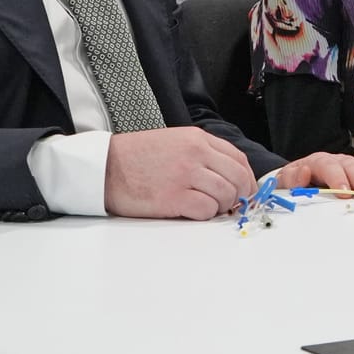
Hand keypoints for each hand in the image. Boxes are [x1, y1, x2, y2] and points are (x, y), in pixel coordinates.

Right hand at [105, 127, 256, 219]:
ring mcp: (186, 175)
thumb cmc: (137, 157)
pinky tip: (193, 211)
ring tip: (207, 207)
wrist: (105, 167)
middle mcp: (196, 154)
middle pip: (238, 178)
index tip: (246, 191)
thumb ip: (202, 153)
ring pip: (226, 195)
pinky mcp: (174, 197)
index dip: (247, 179)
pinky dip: (206, 214)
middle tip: (232, 206)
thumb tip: (228, 176)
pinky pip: (207, 210)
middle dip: (240, 195)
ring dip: (222, 206)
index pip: (238, 159)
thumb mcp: (174, 141)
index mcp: (197, 139)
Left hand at [276, 151, 353, 193]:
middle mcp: (338, 160)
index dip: (337, 178)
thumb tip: (304, 172)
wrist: (302, 177)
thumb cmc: (297, 182)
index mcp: (318, 162)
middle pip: (351, 165)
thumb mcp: (286, 182)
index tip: (344, 192)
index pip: (328, 165)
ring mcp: (353, 164)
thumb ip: (292, 178)